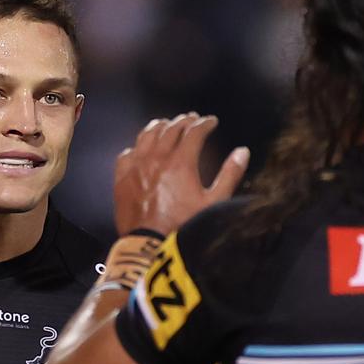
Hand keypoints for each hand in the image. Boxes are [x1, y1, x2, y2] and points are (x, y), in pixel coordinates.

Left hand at [113, 112, 249, 235]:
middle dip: (183, 121)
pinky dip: (136, 147)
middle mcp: (157, 158)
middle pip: (170, 129)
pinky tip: (139, 148)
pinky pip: (127, 154)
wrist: (149, 245)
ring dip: (159, 126)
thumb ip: (230, 175)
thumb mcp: (214, 203)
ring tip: (166, 123)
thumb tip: (242, 152)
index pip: (194, 132)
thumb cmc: (183, 225)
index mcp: (181, 162)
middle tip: (192, 119)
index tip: (211, 121)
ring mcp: (136, 166)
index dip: (205, 123)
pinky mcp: (122, 178)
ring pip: (146, 136)